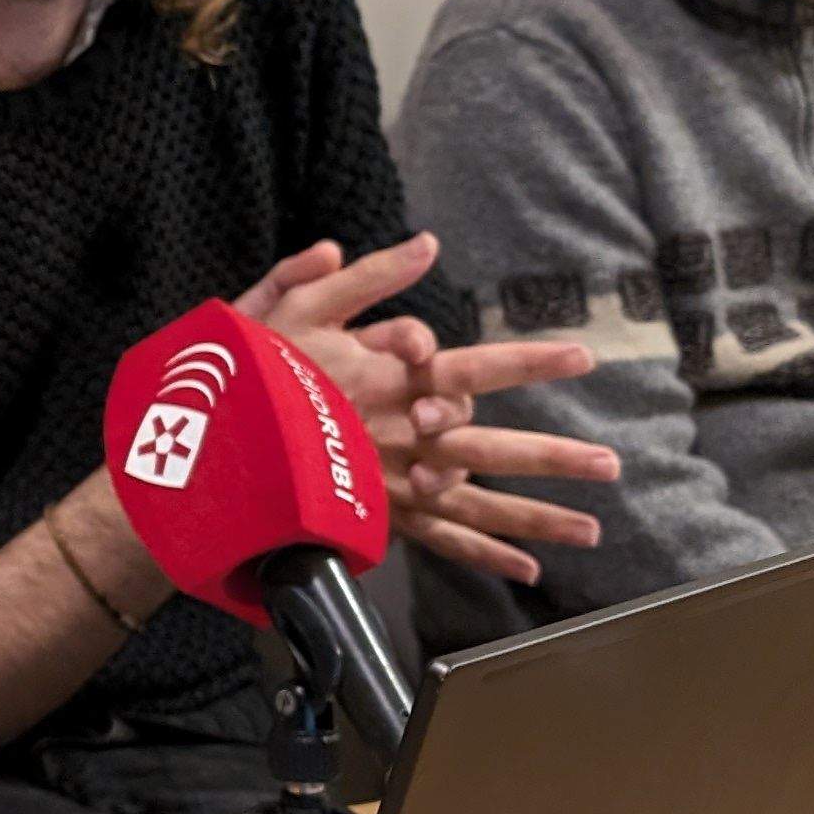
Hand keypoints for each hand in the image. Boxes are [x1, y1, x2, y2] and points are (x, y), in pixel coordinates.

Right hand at [240, 232, 616, 584]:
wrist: (202, 449)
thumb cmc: (250, 371)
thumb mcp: (298, 306)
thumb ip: (367, 278)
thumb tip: (425, 245)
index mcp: (388, 384)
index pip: (474, 367)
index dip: (530, 361)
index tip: (582, 355)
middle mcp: (399, 439)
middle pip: (491, 449)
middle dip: (555, 458)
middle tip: (612, 463)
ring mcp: (390, 486)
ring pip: (475, 506)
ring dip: (537, 519)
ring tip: (591, 531)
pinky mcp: (376, 518)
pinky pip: (437, 542)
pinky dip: (483, 556)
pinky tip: (527, 568)